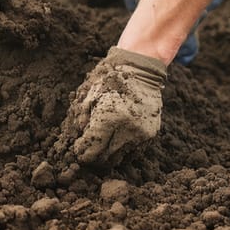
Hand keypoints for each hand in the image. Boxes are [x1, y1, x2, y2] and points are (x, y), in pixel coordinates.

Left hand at [57, 47, 166, 164]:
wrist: (140, 71)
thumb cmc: (110, 80)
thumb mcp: (89, 96)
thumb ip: (81, 120)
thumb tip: (78, 142)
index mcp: (108, 118)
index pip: (91, 150)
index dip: (82, 153)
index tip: (78, 149)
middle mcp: (127, 129)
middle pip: (105, 158)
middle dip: (93, 158)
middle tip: (87, 151)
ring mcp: (141, 133)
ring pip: (119, 158)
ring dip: (107, 155)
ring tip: (101, 144)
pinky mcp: (150, 135)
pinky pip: (132, 152)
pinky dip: (122, 149)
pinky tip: (116, 138)